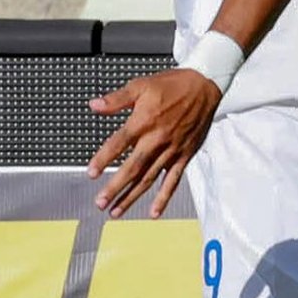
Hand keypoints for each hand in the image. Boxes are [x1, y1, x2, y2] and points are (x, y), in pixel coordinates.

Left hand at [88, 69, 220, 218]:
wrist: (205, 85)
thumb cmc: (174, 85)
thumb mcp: (141, 85)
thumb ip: (116, 99)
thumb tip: (94, 105)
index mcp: (144, 121)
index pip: (118, 144)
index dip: (103, 159)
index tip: (91, 173)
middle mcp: (157, 139)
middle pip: (133, 168)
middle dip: (115, 188)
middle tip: (100, 203)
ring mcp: (171, 150)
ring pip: (149, 178)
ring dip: (132, 197)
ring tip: (116, 211)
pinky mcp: (184, 156)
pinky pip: (173, 181)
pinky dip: (163, 198)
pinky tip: (153, 212)